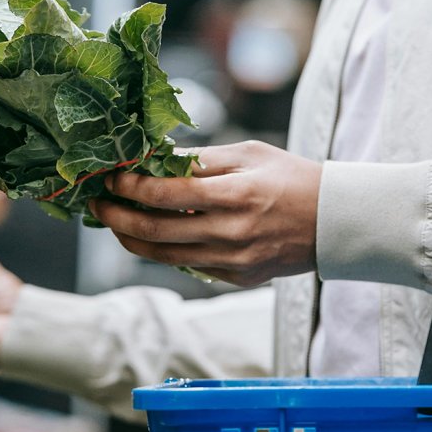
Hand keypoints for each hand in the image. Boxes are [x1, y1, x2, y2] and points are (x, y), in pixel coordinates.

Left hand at [91, 141, 321, 286]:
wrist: (336, 221)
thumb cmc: (292, 178)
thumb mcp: (250, 154)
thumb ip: (202, 160)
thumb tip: (155, 160)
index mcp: (235, 194)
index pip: (167, 193)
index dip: (131, 186)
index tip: (111, 177)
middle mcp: (232, 232)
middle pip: (156, 231)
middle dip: (117, 218)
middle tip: (96, 205)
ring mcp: (234, 260)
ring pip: (166, 256)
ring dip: (132, 241)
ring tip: (113, 225)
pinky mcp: (238, 277)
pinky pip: (189, 266)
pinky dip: (165, 252)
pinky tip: (151, 236)